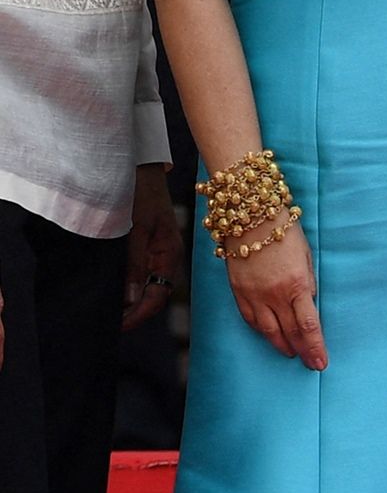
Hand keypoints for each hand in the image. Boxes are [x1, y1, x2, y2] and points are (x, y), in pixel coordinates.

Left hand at [123, 165, 180, 327]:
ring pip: (148, 286)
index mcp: (170, 254)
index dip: (139, 314)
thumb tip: (130, 298)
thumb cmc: (139, 192)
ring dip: (131, 301)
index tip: (118, 326)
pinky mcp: (147, 244)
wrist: (138, 166)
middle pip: (155, 295)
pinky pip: (142, 273)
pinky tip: (115, 290)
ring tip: (110, 312)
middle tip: (110, 324)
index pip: (158, 296)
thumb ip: (133, 263)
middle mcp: (166, 256)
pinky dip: (129, 286)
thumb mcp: (134, 229)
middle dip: (134, 313)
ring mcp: (158, 251)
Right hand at [227, 223, 325, 370]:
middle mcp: (274, 294)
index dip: (315, 347)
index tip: (321, 362)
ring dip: (280, 344)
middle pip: (289, 332)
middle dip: (302, 351)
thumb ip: (308, 283)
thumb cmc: (284, 232)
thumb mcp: (307, 257)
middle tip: (310, 364)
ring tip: (290, 352)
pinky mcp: (238, 290)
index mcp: (297, 285)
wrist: (250, 216)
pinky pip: (248, 317)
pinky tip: (268, 335)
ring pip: (266, 329)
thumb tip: (309, 303)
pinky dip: (259, 329)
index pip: (308, 326)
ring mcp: (253, 294)